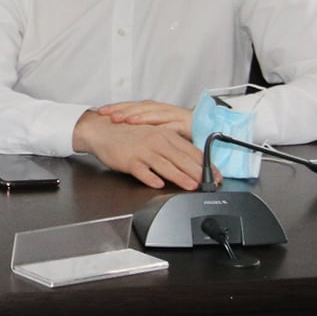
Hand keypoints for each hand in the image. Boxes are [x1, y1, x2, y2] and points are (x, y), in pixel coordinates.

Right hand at [74, 111, 201, 189]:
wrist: (101, 129)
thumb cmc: (127, 134)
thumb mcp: (152, 135)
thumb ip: (171, 146)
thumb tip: (190, 162)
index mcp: (164, 134)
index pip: (190, 150)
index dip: (205, 163)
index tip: (215, 174)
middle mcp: (155, 140)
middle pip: (180, 158)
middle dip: (197, 172)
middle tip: (209, 183)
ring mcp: (142, 150)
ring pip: (165, 165)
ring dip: (180, 176)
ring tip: (191, 185)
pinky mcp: (129, 160)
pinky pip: (142, 171)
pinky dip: (151, 178)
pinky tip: (159, 184)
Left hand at [95, 100, 192, 136]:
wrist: (201, 125)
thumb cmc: (175, 126)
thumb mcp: (154, 126)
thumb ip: (139, 126)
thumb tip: (116, 128)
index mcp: (151, 108)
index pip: (130, 105)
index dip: (114, 107)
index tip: (99, 111)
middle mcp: (160, 109)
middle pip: (138, 107)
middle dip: (123, 110)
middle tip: (108, 115)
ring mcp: (172, 114)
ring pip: (153, 113)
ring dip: (140, 116)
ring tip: (127, 120)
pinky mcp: (184, 123)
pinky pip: (171, 125)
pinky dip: (161, 127)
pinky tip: (152, 130)